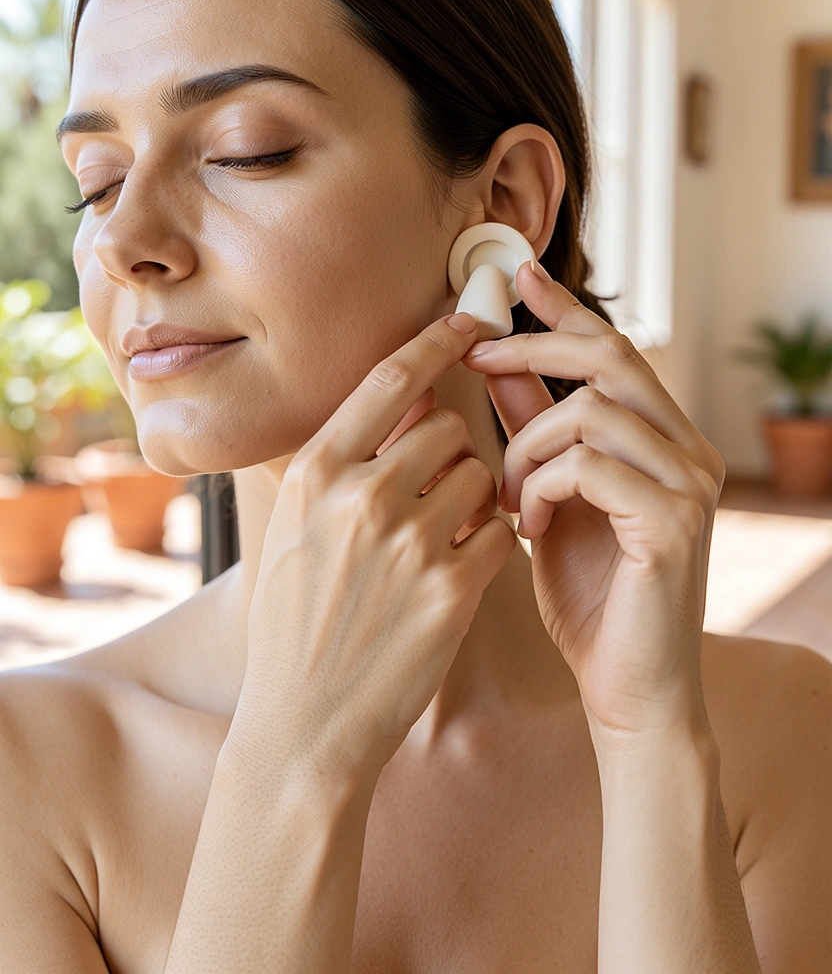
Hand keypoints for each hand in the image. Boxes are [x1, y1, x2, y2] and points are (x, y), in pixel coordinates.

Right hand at [231, 313, 516, 779]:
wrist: (304, 723)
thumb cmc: (296, 623)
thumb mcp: (295, 532)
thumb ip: (343, 467)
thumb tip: (405, 405)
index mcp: (315, 473)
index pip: (389, 381)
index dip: (435, 343)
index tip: (469, 322)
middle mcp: (360, 496)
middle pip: (448, 428)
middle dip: (453, 452)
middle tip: (438, 490)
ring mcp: (408, 542)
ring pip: (480, 475)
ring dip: (474, 497)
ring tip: (443, 537)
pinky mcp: (452, 589)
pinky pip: (497, 531)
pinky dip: (487, 543)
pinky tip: (458, 573)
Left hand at [463, 262, 725, 744]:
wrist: (627, 689)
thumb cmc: (588, 597)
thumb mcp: (548, 496)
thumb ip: (530, 428)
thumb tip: (496, 359)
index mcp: (663, 441)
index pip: (616, 348)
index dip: (566, 306)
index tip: (516, 274)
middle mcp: (690, 451)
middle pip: (612, 357)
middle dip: (534, 347)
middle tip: (474, 357)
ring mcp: (690, 485)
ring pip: (591, 410)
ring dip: (526, 447)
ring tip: (506, 498)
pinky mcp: (674, 522)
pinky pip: (588, 464)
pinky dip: (541, 488)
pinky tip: (529, 528)